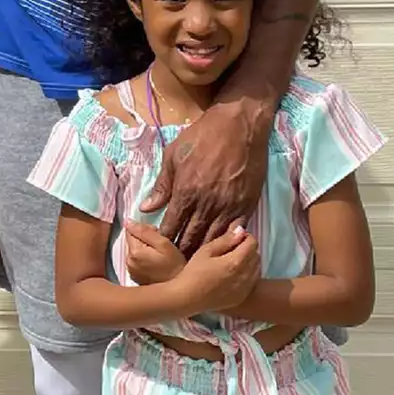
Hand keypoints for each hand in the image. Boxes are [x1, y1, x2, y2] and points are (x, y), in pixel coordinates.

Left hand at [124, 220, 186, 285]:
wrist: (180, 291)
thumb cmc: (175, 266)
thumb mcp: (164, 244)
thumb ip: (145, 231)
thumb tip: (128, 222)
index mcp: (134, 252)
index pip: (130, 231)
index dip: (144, 230)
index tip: (157, 235)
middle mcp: (128, 262)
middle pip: (131, 241)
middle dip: (143, 240)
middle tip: (160, 247)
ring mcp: (131, 271)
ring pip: (133, 251)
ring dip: (143, 250)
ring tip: (158, 257)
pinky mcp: (135, 278)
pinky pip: (135, 261)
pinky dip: (143, 260)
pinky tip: (155, 265)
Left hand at [141, 100, 271, 255]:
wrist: (237, 126)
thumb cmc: (201, 137)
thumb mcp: (173, 156)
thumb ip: (161, 185)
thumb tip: (146, 208)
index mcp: (185, 192)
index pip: (171, 226)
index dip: (163, 242)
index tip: (157, 253)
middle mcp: (206, 204)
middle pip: (191, 239)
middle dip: (180, 254)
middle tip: (173, 267)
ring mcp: (228, 207)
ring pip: (212, 241)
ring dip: (201, 254)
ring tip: (193, 268)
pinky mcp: (246, 207)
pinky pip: (234, 234)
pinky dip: (225, 244)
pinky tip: (220, 254)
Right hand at [176, 224, 259, 313]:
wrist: (188, 298)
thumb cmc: (194, 271)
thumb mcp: (206, 251)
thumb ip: (226, 240)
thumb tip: (241, 229)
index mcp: (236, 262)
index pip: (252, 243)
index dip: (245, 237)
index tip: (235, 237)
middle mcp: (245, 276)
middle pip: (257, 255)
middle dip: (248, 248)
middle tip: (233, 247)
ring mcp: (245, 288)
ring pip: (257, 269)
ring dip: (249, 261)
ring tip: (233, 261)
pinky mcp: (242, 297)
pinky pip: (253, 281)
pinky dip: (248, 274)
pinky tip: (234, 274)